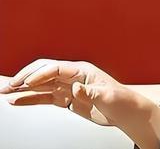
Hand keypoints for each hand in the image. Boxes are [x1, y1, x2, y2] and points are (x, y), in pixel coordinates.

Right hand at [0, 58, 136, 126]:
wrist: (127, 112)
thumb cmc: (121, 100)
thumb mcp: (107, 96)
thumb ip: (90, 92)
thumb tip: (74, 88)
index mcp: (83, 70)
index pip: (55, 69)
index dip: (39, 75)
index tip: (25, 83)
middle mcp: (73, 76)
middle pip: (44, 72)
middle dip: (25, 77)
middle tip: (8, 86)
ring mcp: (68, 87)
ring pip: (41, 85)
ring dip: (23, 88)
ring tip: (5, 92)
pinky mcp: (67, 99)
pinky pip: (45, 97)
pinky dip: (30, 98)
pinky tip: (17, 101)